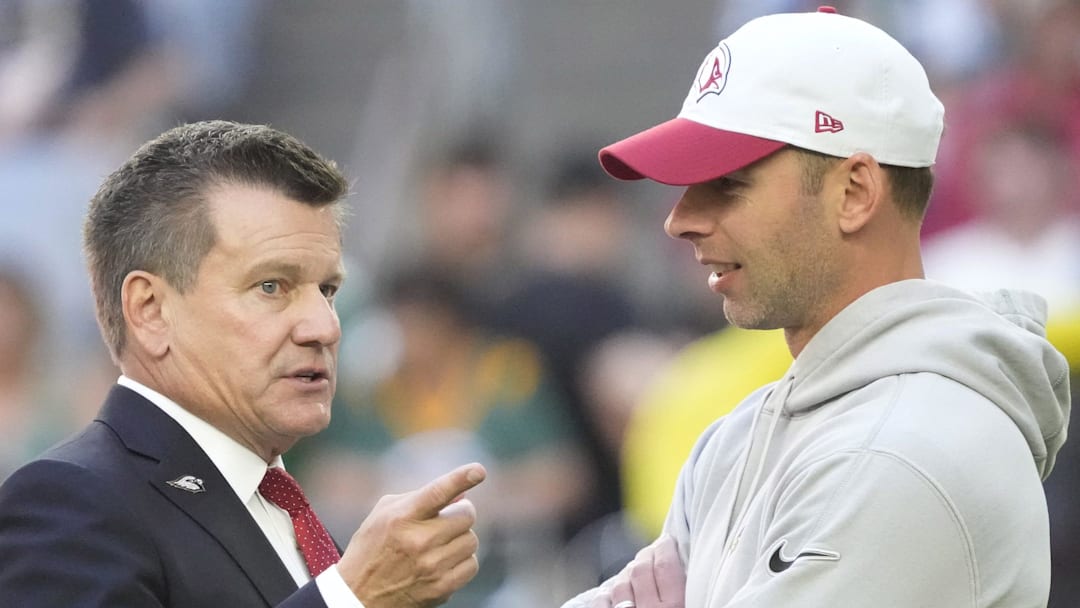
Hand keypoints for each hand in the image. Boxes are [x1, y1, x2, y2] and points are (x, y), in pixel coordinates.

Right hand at [336, 463, 486, 607]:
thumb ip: (421, 497)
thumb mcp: (385, 513)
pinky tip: (443, 562)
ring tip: (439, 544)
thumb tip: (462, 494)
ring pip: (471, 540)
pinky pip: (471, 565)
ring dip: (460, 539)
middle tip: (446, 520)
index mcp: (401, 517)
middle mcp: (417, 541)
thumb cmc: (372, 547)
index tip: (479, 470)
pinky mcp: (440, 588)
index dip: (460, 478)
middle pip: (466, 515)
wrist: (357, 596)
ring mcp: (431, 566)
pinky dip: (462, 561)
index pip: (437, 492)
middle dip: (460, 514)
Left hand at [589, 535, 685, 607]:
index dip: (665, 548)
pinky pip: (601, 603)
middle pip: (641, 570)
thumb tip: (680, 569)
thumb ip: (683, 591)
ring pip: (620, 584)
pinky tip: (611, 592)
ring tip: (634, 569)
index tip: (667, 540)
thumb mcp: (689, 605)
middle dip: (646, 555)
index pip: (665, 566)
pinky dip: (606, 594)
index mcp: (675, 606)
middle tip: (651, 550)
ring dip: (627, 573)